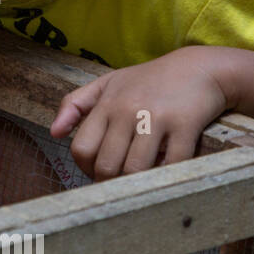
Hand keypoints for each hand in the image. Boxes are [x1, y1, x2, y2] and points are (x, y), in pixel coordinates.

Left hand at [50, 46, 235, 180]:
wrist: (200, 68)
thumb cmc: (149, 80)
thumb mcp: (108, 83)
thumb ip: (75, 104)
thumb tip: (54, 133)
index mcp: (107, 104)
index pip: (81, 148)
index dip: (85, 169)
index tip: (97, 172)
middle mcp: (127, 111)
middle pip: (106, 164)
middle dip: (109, 182)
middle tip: (118, 185)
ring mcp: (156, 118)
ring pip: (135, 169)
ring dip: (135, 184)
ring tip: (138, 183)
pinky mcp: (185, 125)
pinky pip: (171, 164)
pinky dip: (165, 176)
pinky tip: (164, 172)